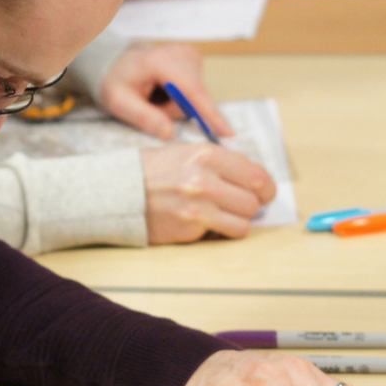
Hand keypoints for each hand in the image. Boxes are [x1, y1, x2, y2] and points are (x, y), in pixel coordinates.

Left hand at [98, 43, 230, 139]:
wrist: (115, 64)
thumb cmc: (116, 82)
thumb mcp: (119, 102)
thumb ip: (143, 117)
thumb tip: (169, 133)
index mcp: (161, 61)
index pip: (192, 91)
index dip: (210, 114)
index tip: (227, 132)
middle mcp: (180, 53)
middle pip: (195, 96)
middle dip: (176, 110)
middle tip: (150, 104)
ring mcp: (189, 54)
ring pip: (196, 95)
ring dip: (177, 104)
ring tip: (154, 96)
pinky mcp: (193, 58)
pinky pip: (195, 90)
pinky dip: (180, 97)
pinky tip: (163, 90)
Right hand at [141, 142, 274, 242]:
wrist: (120, 190)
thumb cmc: (155, 171)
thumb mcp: (187, 152)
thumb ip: (221, 162)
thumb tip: (253, 177)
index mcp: (207, 155)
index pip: (256, 175)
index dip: (266, 187)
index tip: (263, 192)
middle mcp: (205, 179)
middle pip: (254, 200)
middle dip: (252, 204)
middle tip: (242, 204)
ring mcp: (198, 206)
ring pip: (245, 221)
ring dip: (239, 219)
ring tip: (224, 213)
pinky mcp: (191, 227)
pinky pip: (226, 233)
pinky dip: (223, 230)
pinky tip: (209, 221)